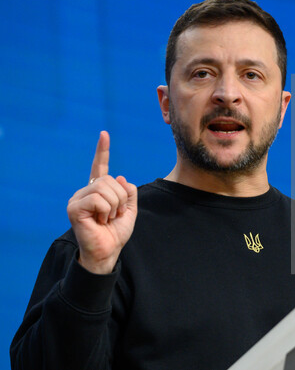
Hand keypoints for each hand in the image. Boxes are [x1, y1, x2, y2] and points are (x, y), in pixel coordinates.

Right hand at [67, 131, 137, 273]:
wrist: (108, 251)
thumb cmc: (116, 232)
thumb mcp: (130, 209)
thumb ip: (128, 192)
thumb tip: (119, 177)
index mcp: (98, 190)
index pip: (101, 167)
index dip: (103, 151)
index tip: (104, 134)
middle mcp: (86, 191)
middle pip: (110, 180)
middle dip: (120, 199)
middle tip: (113, 215)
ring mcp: (78, 199)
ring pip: (105, 188)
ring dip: (114, 206)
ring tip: (106, 218)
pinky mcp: (74, 208)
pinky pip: (98, 199)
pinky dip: (106, 211)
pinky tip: (99, 221)